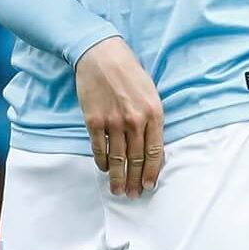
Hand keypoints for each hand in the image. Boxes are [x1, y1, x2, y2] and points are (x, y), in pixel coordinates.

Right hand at [74, 36, 163, 197]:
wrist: (102, 54)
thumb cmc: (129, 72)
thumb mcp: (150, 92)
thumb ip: (152, 119)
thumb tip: (152, 147)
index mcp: (153, 113)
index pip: (155, 151)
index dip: (151, 172)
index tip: (148, 185)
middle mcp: (135, 120)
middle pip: (136, 158)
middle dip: (135, 180)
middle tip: (133, 195)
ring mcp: (113, 121)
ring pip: (118, 158)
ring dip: (118, 177)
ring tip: (117, 190)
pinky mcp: (94, 120)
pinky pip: (99, 148)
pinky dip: (102, 161)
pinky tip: (104, 168)